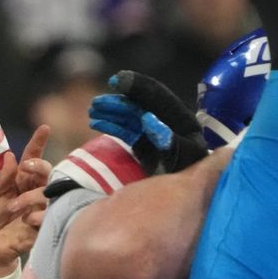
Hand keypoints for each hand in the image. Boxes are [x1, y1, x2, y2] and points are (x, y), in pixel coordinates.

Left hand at [0, 126, 51, 274]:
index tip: (45, 128)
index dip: (38, 143)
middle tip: (28, 168)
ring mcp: (40, 206)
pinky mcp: (44, 224)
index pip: (31, 158)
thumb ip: (1, 177)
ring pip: (51, 191)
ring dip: (32, 197)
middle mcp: (33, 190)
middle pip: (47, 171)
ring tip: (14, 208)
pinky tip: (27, 220)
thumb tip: (11, 156)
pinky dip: (38, 215)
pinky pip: (50, 214)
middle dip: (40, 166)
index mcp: (19, 180)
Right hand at [89, 71, 207, 173]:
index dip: (139, 87)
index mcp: (185, 124)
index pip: (160, 98)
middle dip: (119, 102)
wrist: (177, 197)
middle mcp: (171, 125)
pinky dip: (111, 125)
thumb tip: (149, 118)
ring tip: (92, 110)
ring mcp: (155, 134)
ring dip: (111, 111)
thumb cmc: (184, 178)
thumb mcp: (180, 158)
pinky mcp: (144, 144)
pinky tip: (96, 122)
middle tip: (97, 102)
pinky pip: (125, 130)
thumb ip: (168, 140)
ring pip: (131, 117)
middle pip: (141, 106)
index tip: (118, 81)